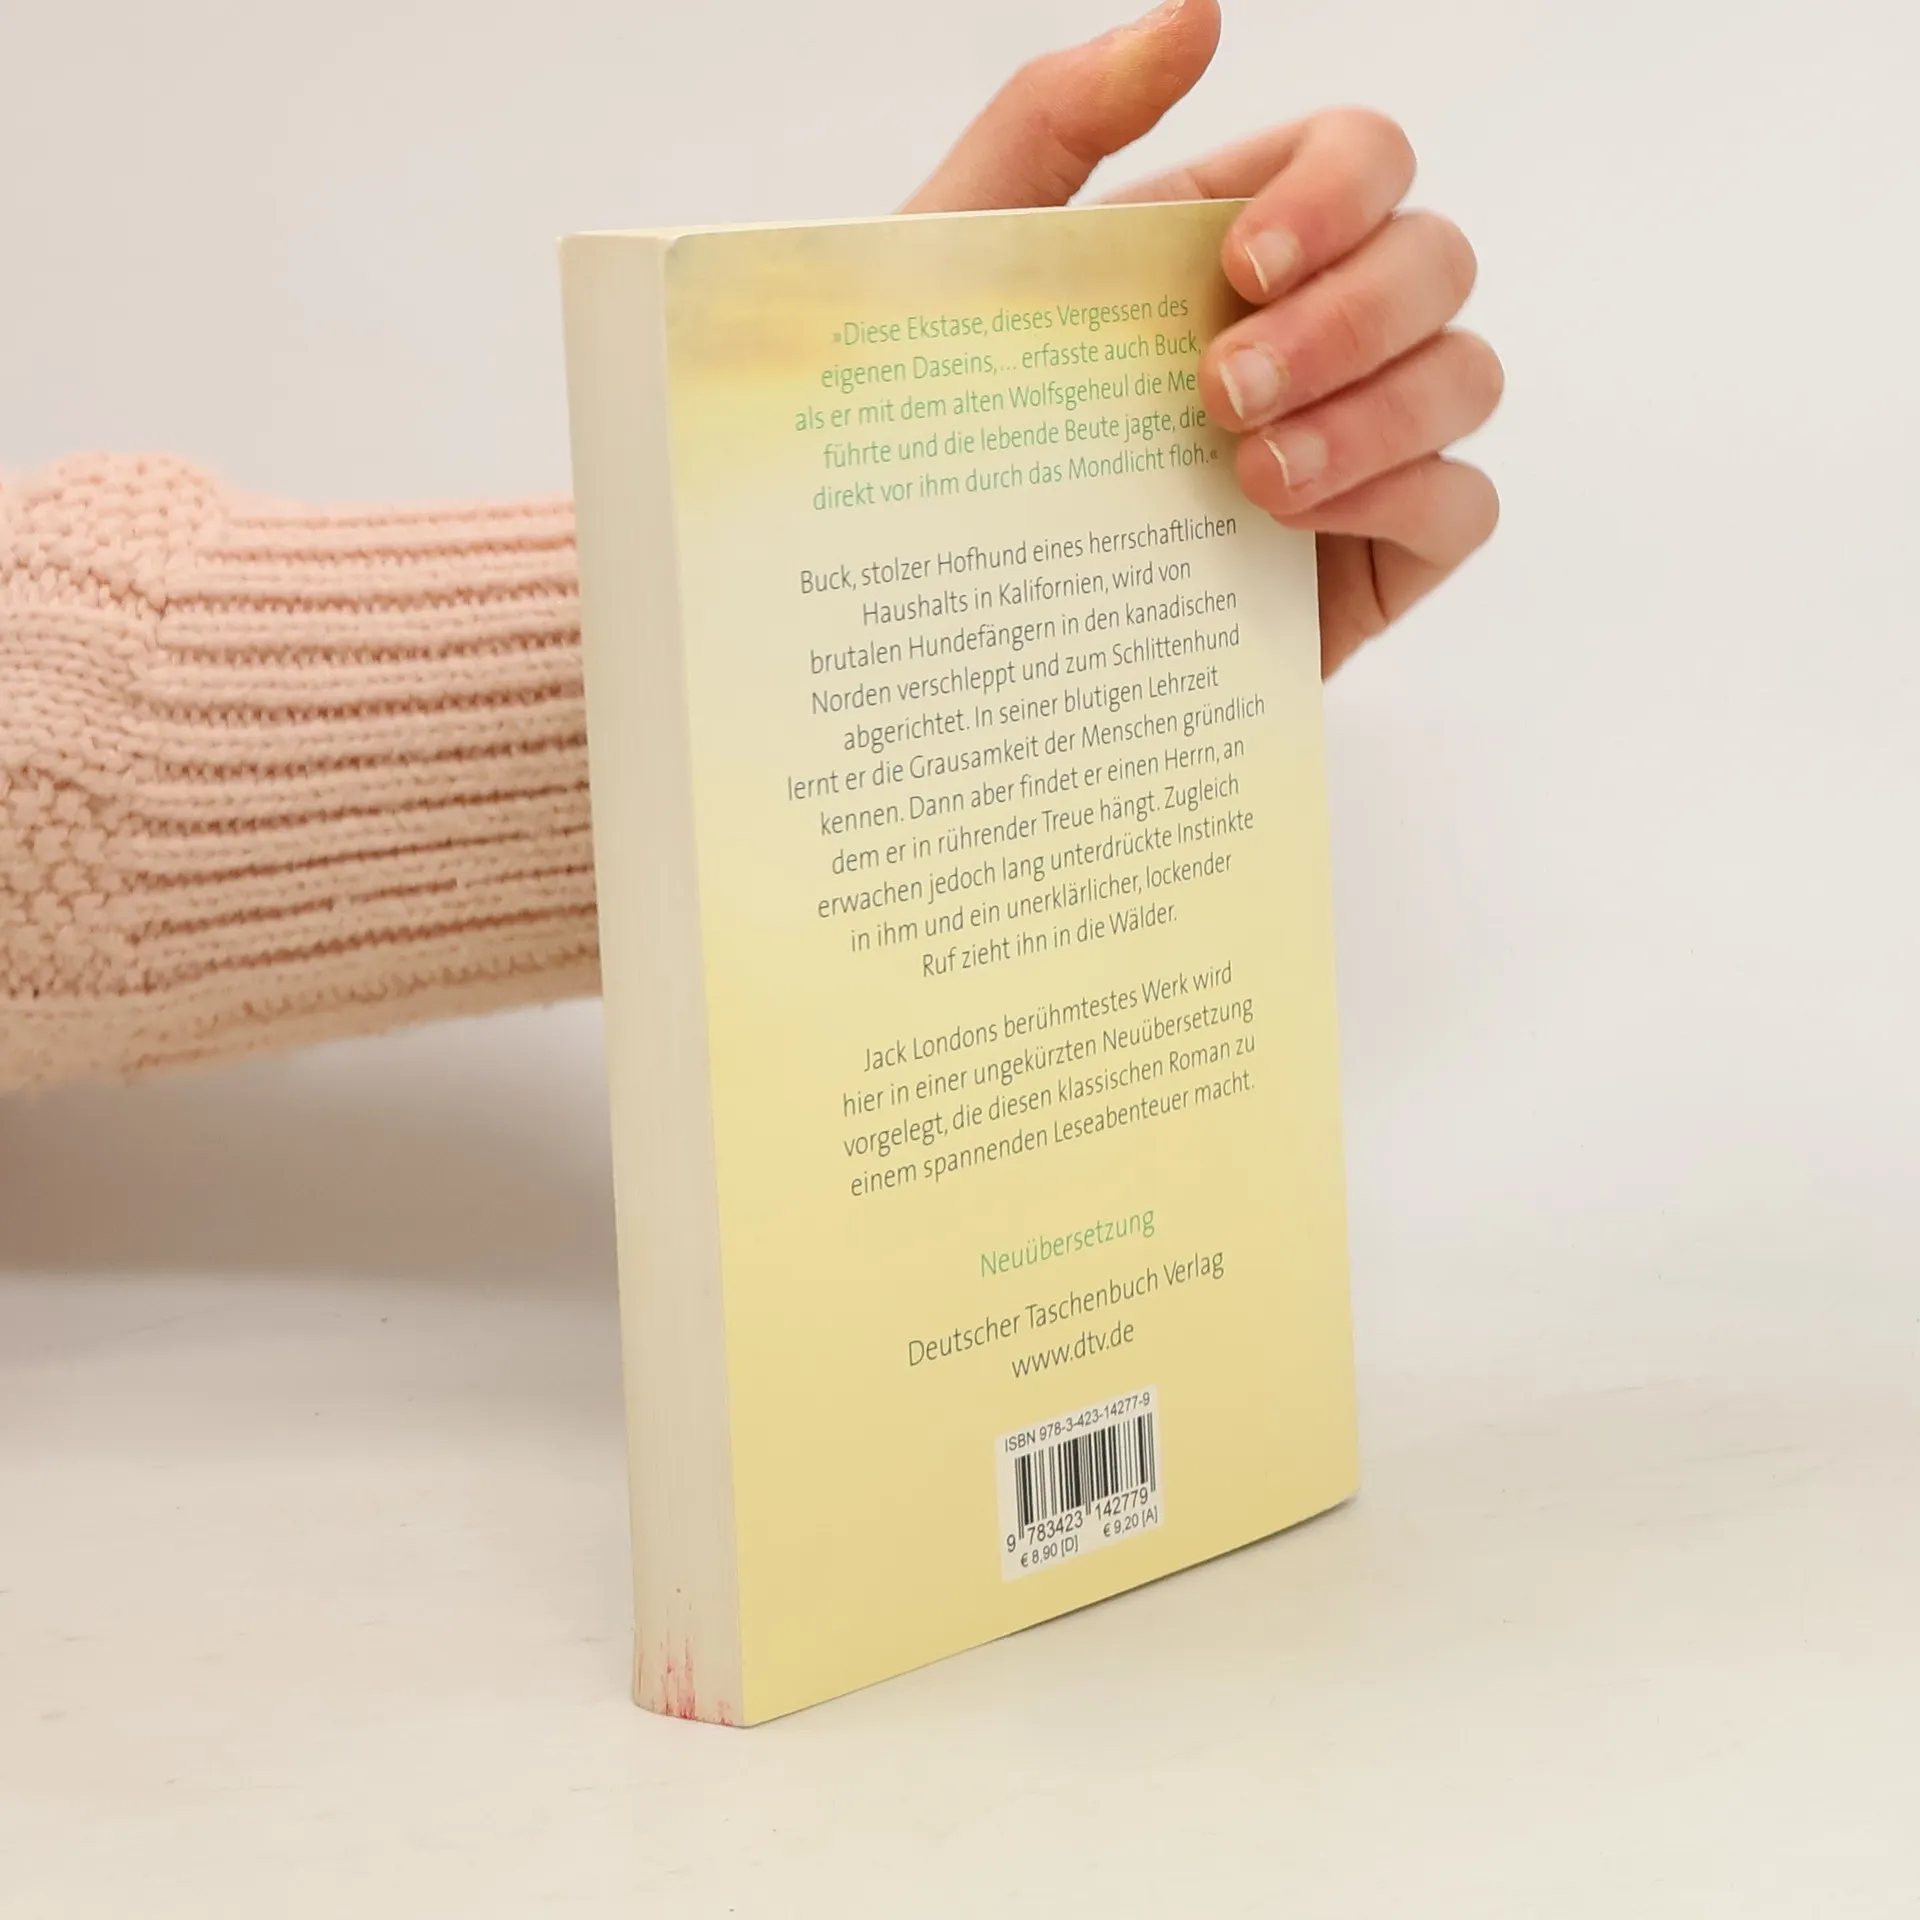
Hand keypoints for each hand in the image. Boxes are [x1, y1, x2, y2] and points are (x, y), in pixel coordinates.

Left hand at [904, 0, 1501, 675]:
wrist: (938, 624)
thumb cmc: (936, 437)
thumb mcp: (955, 269)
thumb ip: (1054, 120)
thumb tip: (1198, 16)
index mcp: (1228, 246)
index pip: (1363, 158)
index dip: (1338, 191)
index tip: (1244, 266)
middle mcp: (1310, 333)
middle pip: (1435, 259)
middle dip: (1348, 318)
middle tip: (1220, 394)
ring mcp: (1354, 447)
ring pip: (1466, 375)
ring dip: (1376, 415)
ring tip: (1251, 482)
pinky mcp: (1371, 557)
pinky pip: (1462, 504)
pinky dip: (1404, 498)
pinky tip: (1293, 528)